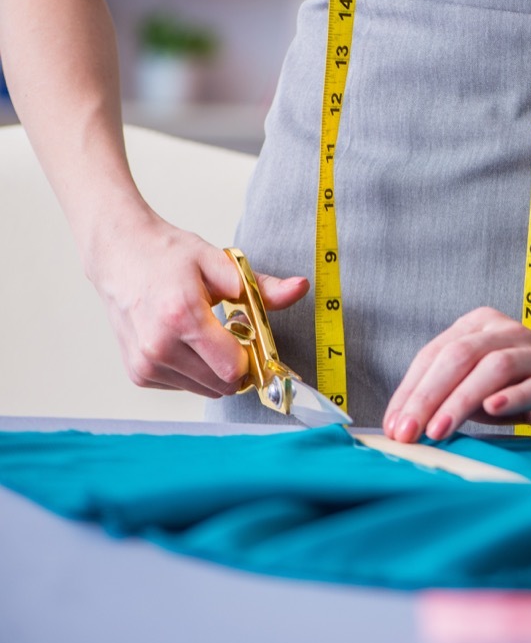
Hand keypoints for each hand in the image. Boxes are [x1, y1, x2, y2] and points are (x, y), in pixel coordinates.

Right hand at [85, 209, 308, 398]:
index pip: (233, 368)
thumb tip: (299, 288)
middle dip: (237, 363)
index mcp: (182, 317)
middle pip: (222, 384)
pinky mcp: (139, 374)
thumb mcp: (221, 264)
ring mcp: (146, 363)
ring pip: (206, 389)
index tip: (251, 338)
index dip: (251, 357)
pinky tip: (184, 342)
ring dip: (214, 368)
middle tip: (229, 332)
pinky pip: (185, 386)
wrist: (119, 254)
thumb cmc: (168, 257)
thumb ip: (262, 286)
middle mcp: (159, 346)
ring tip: (205, 334)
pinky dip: (194, 370)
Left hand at [382, 307, 530, 442]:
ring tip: (439, 430)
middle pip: (459, 357)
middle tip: (408, 433)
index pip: (434, 354)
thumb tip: (401, 426)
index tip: (394, 426)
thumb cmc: (517, 388)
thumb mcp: (474, 388)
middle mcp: (506, 333)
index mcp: (478, 327)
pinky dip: (511, 397)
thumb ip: (443, 397)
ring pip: (494, 368)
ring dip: (461, 400)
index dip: (410, 390)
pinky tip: (492, 410)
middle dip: (427, 396)